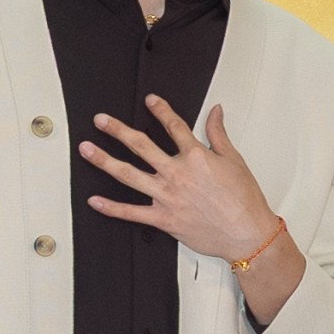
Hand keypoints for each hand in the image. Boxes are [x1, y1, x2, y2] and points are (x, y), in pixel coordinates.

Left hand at [81, 96, 281, 263]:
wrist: (247, 233)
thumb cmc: (244, 200)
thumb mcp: (234, 160)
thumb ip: (218, 134)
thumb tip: (216, 111)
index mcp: (195, 157)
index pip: (173, 126)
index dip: (160, 110)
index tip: (149, 100)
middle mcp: (177, 174)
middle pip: (140, 145)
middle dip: (117, 130)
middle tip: (100, 120)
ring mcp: (167, 197)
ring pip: (129, 175)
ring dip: (105, 161)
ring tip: (87, 149)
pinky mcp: (164, 219)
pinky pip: (132, 212)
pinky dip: (111, 207)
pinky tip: (94, 200)